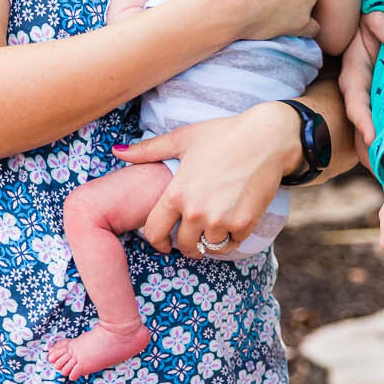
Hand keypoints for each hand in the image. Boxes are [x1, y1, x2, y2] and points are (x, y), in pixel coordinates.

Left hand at [122, 102, 299, 256]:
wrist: (266, 139)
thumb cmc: (223, 135)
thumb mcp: (183, 139)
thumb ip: (148, 150)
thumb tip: (117, 151)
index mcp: (176, 193)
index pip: (154, 232)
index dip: (156, 241)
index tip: (163, 242)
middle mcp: (196, 211)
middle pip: (182, 246)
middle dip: (184, 244)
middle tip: (190, 237)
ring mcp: (221, 220)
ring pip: (207, 248)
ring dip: (208, 242)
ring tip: (211, 230)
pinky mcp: (244, 224)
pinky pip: (231, 244)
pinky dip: (230, 239)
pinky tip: (230, 225)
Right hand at [336, 9, 383, 149]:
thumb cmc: (379, 16)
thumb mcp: (377, 15)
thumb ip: (383, 24)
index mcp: (354, 70)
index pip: (355, 99)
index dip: (362, 119)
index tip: (372, 139)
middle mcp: (362, 88)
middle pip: (363, 121)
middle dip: (371, 146)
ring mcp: (375, 96)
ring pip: (376, 125)